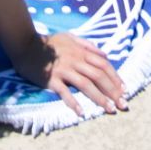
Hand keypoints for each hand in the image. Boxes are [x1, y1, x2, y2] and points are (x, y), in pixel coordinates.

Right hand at [12, 31, 128, 115]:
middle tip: (122, 104)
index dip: (115, 77)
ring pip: (85, 84)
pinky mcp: (51, 79)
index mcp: (81, 51)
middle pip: (98, 76)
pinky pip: (64, 92)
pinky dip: (73, 102)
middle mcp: (75, 60)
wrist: (26, 45)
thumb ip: (87, 44)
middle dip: (113, 91)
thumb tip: (104, 53)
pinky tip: (81, 113)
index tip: (124, 90)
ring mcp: (63, 70)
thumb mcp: (70, 37)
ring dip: (99, 98)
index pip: (103, 65)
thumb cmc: (49, 43)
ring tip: (109, 109)